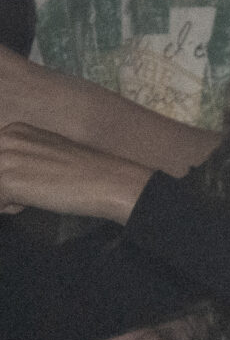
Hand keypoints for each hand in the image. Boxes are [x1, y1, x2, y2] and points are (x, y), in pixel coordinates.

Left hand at [0, 122, 152, 221]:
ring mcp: (4, 158)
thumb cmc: (83, 172)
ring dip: (9, 199)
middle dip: (7, 188)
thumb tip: (7, 178)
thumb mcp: (47, 152)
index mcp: (14, 130)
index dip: (10, 176)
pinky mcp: (6, 181)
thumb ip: (22, 155)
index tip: (35, 176)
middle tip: (36, 186)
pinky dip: (12, 209)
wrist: (109, 181)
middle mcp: (5, 138)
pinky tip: (36, 200)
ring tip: (38, 193)